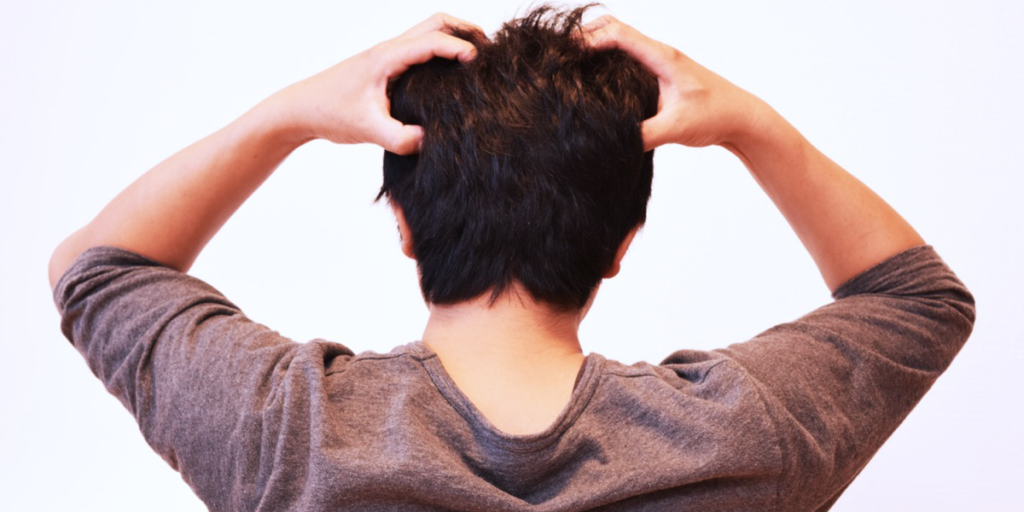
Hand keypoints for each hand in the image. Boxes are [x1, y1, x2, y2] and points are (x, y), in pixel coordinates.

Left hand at [269, 13, 481, 153]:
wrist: (301, 109)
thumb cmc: (330, 113)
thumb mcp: (368, 130)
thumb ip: (400, 138)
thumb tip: (430, 140)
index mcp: (387, 57)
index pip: (432, 41)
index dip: (460, 49)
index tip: (480, 64)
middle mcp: (389, 50)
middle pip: (436, 23)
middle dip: (466, 32)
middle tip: (490, 52)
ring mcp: (388, 56)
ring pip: (429, 33)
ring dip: (455, 39)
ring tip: (478, 61)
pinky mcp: (387, 68)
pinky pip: (421, 50)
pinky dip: (442, 53)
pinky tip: (452, 77)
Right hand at [583, 15, 770, 149]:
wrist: (743, 119)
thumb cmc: (716, 116)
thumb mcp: (675, 129)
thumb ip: (641, 135)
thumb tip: (608, 142)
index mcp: (662, 57)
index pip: (618, 35)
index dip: (588, 39)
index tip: (565, 53)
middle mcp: (659, 54)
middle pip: (614, 29)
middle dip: (585, 36)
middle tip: (560, 54)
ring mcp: (659, 63)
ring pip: (620, 42)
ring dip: (595, 46)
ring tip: (568, 63)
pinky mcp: (659, 76)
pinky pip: (627, 59)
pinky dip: (607, 61)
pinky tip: (594, 81)